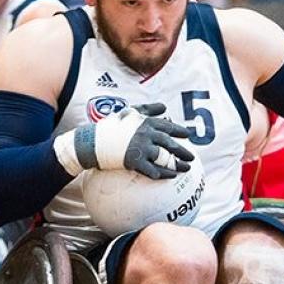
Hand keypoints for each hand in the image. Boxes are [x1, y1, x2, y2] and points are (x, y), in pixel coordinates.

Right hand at [54, 102, 193, 178]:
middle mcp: (146, 135)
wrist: (92, 142)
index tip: (188, 135)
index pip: (167, 126)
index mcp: (145, 122)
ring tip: (185, 169)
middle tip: (192, 157)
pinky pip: (152, 170)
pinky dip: (162, 174)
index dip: (179, 131)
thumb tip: (164, 107)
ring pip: (164, 158)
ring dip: (177, 165)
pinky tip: (169, 177)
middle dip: (183, 151)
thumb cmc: (110, 126)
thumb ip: (147, 109)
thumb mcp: (128, 112)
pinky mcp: (134, 161)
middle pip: (170, 144)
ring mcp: (141, 148)